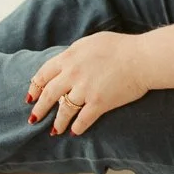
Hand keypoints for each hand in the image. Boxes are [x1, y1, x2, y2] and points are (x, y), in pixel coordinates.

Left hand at [26, 31, 148, 135]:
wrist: (142, 58)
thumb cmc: (121, 47)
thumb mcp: (92, 41)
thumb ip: (76, 52)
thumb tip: (68, 60)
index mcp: (69, 57)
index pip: (44, 74)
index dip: (35, 87)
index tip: (31, 96)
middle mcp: (73, 74)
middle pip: (49, 94)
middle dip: (40, 108)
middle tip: (34, 118)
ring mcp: (85, 89)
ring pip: (64, 110)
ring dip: (57, 122)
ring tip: (54, 131)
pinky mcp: (99, 103)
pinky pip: (83, 119)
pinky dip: (77, 127)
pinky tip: (74, 132)